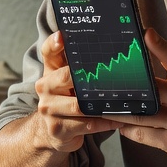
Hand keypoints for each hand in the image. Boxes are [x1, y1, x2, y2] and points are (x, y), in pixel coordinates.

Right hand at [30, 30, 115, 152]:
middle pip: (65, 77)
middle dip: (87, 78)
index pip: (48, 52)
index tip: (62, 36)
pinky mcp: (57, 129)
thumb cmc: (67, 99)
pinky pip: (86, 125)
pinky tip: (117, 120)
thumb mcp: (69, 80)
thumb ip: (79, 64)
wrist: (51, 131)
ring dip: (102, 105)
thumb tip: (107, 44)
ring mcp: (48, 109)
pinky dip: (104, 122)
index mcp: (49, 71)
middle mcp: (44, 87)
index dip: (54, 43)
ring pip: (78, 105)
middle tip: (110, 76)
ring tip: (122, 102)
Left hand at [113, 28, 166, 166]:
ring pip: (140, 114)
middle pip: (149, 89)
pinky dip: (128, 129)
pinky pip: (142, 134)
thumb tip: (147, 38)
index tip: (144, 34)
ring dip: (118, 112)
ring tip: (102, 107)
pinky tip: (119, 125)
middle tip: (102, 83)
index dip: (159, 45)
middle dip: (124, 87)